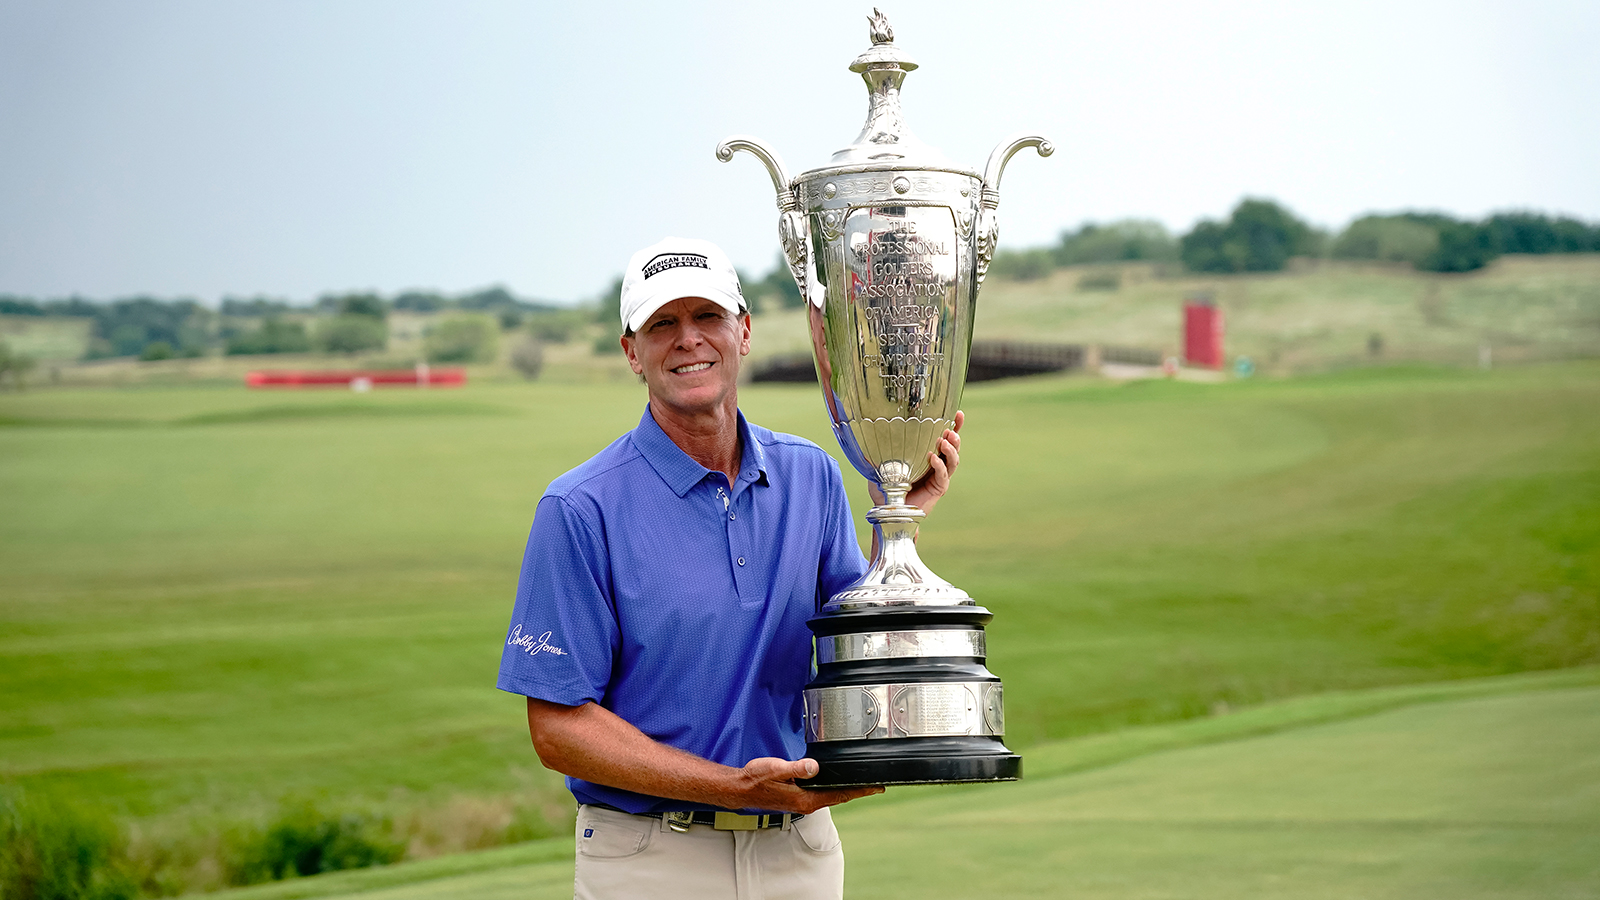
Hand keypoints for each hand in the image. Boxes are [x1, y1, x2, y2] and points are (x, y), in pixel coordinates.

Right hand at [733, 757, 882, 813]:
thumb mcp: (776, 769)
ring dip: (847, 791)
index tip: (877, 787)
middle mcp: (806, 804)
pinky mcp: (798, 798)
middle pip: (840, 797)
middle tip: (877, 786)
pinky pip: (823, 795)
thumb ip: (796, 768)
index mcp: (805, 799)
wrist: (741, 788)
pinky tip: (835, 784)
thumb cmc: (755, 779)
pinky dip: (834, 789)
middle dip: (859, 791)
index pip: (840, 795)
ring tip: (862, 785)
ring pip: (832, 797)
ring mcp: (802, 802)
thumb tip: (814, 767)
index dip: (860, 791)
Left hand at [875, 410, 960, 513]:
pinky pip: (943, 476)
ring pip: (953, 461)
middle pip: (954, 447)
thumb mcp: (880, 465)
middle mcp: (936, 464)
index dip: (954, 425)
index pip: (943, 437)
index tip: (958, 413)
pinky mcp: (938, 488)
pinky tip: (933, 458)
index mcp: (927, 454)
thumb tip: (864, 434)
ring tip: (944, 441)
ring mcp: (939, 476)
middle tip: (950, 429)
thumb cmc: (885, 487)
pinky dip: (940, 466)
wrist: (888, 510)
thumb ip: (876, 451)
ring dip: (951, 450)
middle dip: (955, 436)